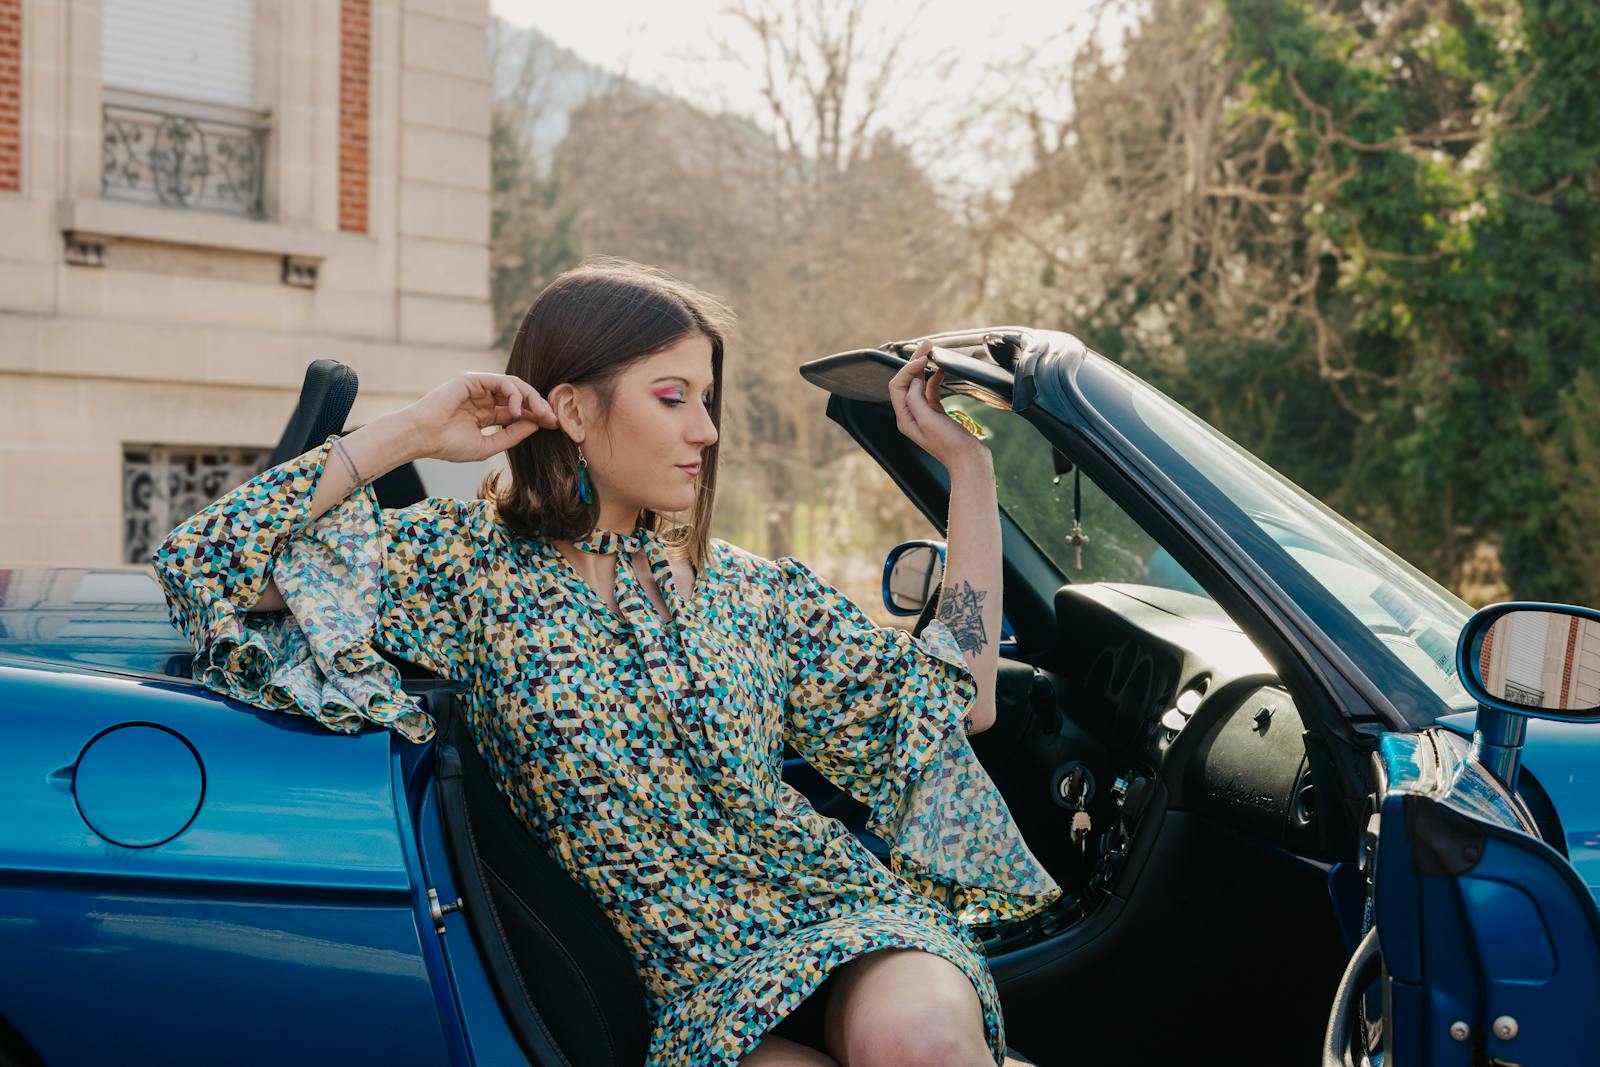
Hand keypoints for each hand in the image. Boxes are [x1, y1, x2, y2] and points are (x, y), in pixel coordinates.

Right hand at [400, 372, 559, 462]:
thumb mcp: (487, 445)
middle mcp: (485, 398)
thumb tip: (536, 424)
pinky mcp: (473, 379)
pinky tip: (518, 411)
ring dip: (531, 399)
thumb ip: (511, 435)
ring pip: (514, 386)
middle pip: (520, 397)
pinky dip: (515, 394)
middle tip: (553, 419)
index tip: (554, 426)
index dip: (537, 417)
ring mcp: (479, 388)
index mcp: (487, 414)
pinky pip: (502, 382)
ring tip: (540, 415)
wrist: (421, 437)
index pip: (518, 411)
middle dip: (539, 406)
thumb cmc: (448, 445)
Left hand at [887, 340, 990, 471]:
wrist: (970, 461)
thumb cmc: (950, 445)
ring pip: (919, 385)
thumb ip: (917, 399)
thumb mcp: (929, 420)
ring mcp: (924, 415)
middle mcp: (911, 416)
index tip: (923, 358)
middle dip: (914, 363)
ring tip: (933, 352)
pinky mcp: (937, 415)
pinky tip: (941, 371)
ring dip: (924, 368)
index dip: (908, 369)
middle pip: (907, 383)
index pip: (898, 386)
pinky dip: (934, 379)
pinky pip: (931, 392)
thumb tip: (913, 381)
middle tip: (926, 345)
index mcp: (905, 419)